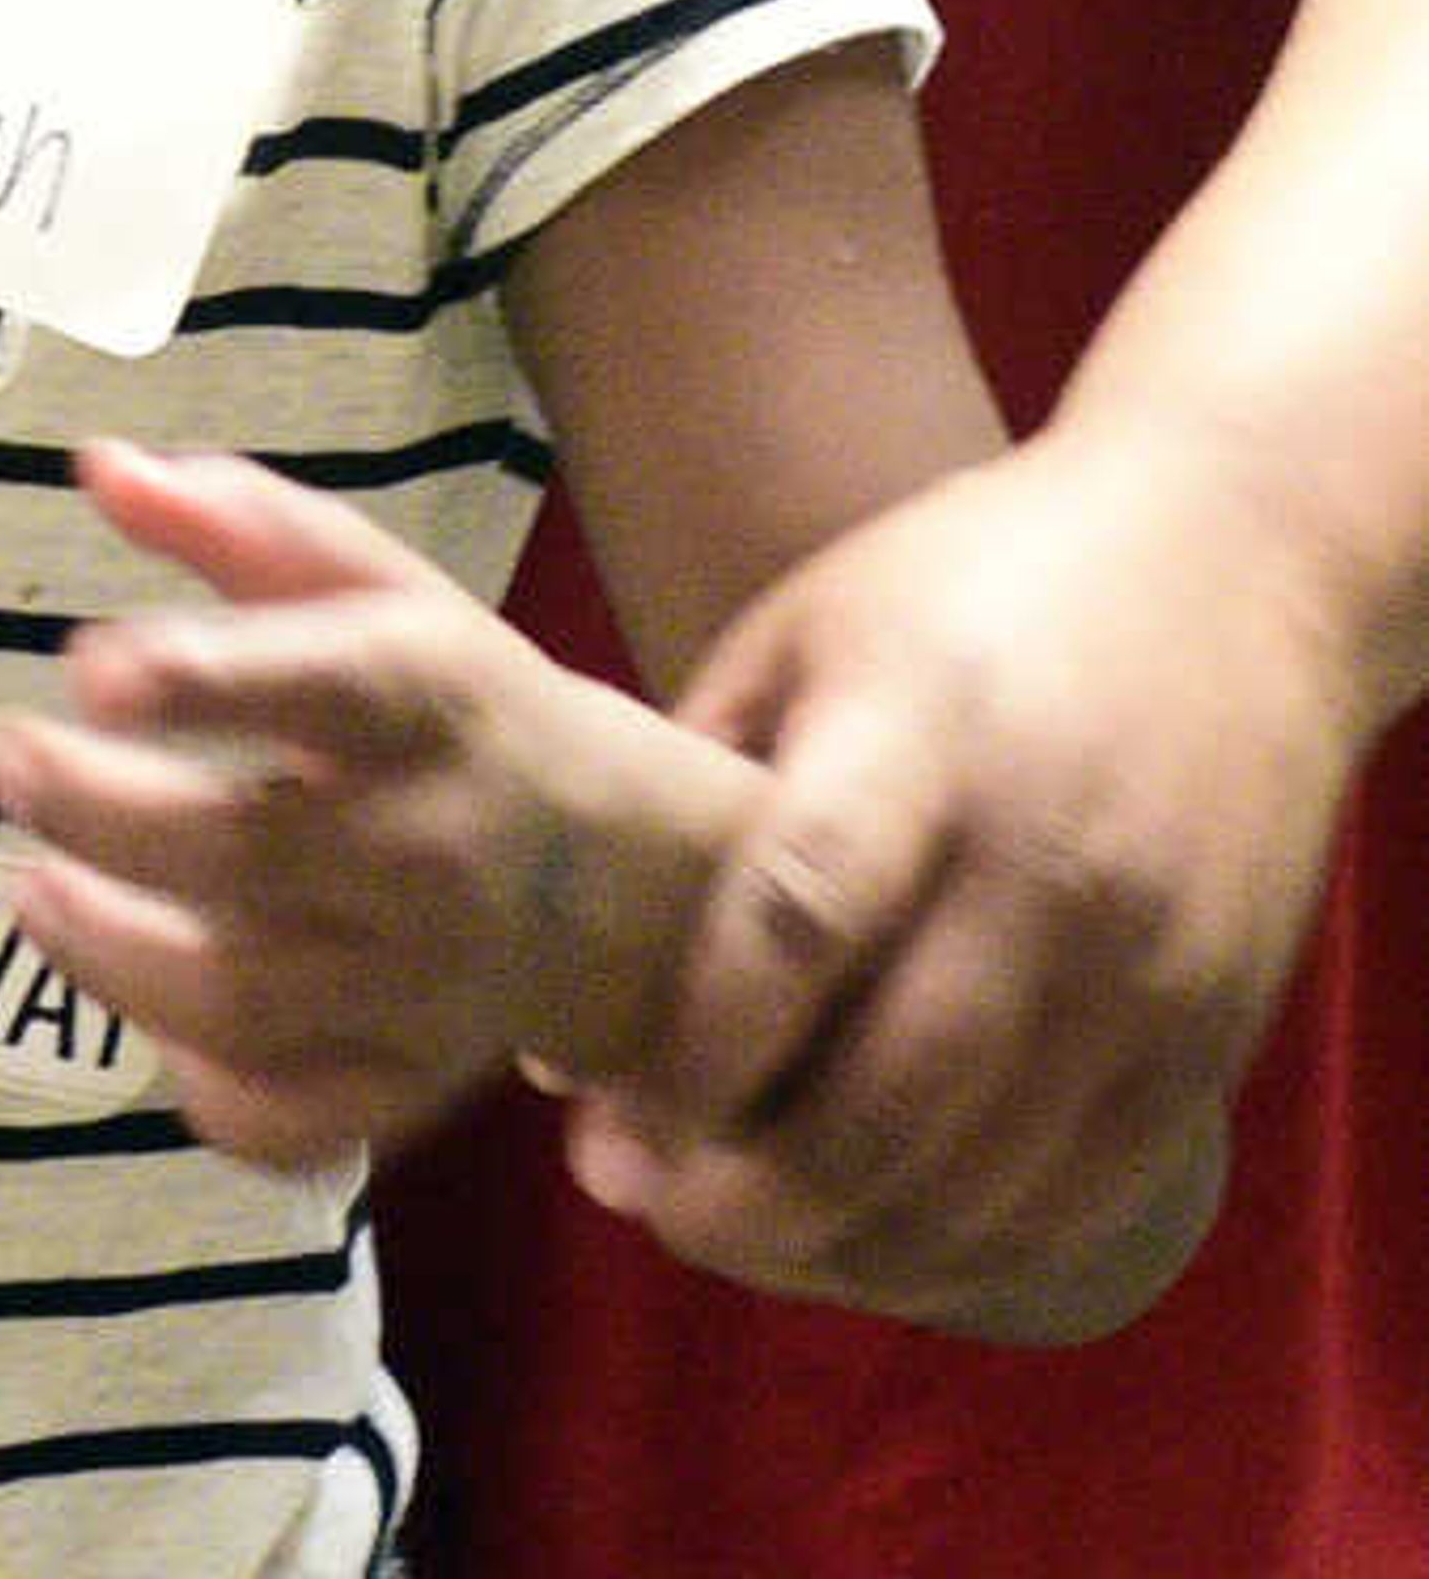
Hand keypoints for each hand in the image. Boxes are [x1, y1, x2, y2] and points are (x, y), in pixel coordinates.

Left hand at [0, 443, 738, 1169]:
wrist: (616, 872)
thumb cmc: (448, 703)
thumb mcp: (371, 586)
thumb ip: (236, 523)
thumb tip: (101, 469)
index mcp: (428, 698)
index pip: (323, 685)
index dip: (203, 678)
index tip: (92, 667)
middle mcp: (432, 847)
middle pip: (247, 855)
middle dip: (102, 812)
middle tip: (13, 758)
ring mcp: (424, 983)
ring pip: (245, 999)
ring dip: (109, 951)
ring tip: (35, 887)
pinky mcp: (411, 1085)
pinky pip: (289, 1118)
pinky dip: (202, 1086)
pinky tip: (146, 1012)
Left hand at [560, 422, 1302, 1329]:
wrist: (1230, 561)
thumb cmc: (974, 582)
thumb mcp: (809, 626)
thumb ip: (701, 779)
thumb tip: (579, 972)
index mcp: (920, 735)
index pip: (797, 919)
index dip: (698, 1050)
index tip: (609, 1123)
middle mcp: (1043, 861)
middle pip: (892, 1089)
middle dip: (754, 1194)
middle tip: (654, 1213)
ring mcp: (1143, 960)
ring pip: (986, 1175)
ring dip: (850, 1246)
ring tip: (747, 1242)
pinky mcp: (1210, 1027)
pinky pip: (1084, 1194)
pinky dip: (971, 1249)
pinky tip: (880, 1244)